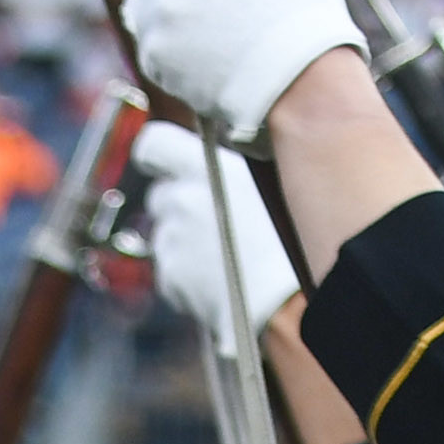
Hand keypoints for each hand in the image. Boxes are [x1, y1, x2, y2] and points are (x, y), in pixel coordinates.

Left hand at [107, 0, 377, 150]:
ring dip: (159, 22)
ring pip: (137, 12)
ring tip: (201, 41)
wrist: (300, 81)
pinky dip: (169, 61)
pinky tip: (204, 68)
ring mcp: (158, 12)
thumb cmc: (309, 23)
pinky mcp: (154, 53)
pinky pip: (148, 53)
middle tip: (192, 6)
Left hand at [128, 126, 280, 355]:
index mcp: (204, 166)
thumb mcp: (267, 182)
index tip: (168, 163)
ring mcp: (170, 240)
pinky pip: (171, 269)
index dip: (158, 154)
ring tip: (224, 256)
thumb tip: (217, 163)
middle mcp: (180, 199)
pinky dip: (187, 274)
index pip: (153, 144)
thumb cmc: (289, 240)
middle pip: (161, 195)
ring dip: (185, 241)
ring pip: (166, 233)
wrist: (285, 299)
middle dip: (180, 205)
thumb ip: (230, 168)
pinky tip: (219, 280)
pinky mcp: (169, 277)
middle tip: (215, 220)